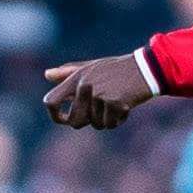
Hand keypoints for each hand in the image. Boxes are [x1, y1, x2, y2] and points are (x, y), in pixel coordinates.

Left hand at [40, 55, 155, 132]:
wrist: (146, 69)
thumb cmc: (117, 69)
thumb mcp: (92, 67)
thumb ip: (69, 73)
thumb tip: (46, 74)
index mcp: (77, 78)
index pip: (51, 101)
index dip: (55, 115)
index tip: (64, 119)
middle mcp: (85, 86)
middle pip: (75, 122)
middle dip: (89, 121)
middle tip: (102, 112)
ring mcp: (99, 95)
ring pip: (96, 124)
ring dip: (107, 119)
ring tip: (117, 102)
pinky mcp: (114, 103)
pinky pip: (110, 124)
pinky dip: (119, 120)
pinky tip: (126, 106)